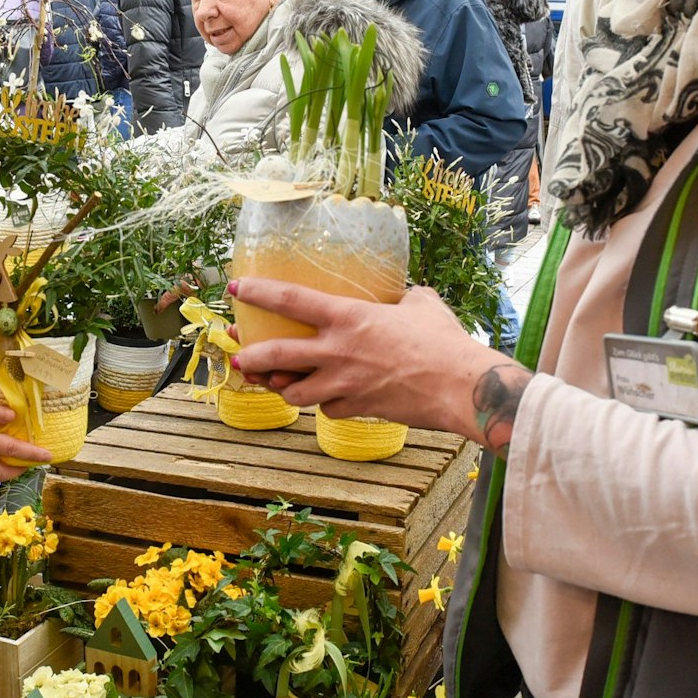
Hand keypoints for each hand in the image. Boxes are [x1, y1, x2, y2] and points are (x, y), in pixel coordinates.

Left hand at [229, 279, 527, 448]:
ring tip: (277, 383)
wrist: (460, 387)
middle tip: (238, 356)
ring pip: (295, 393)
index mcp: (348, 317)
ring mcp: (344, 384)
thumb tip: (407, 295)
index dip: (259, 292)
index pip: (290, 299)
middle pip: (276, 356)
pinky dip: (326, 405)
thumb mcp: (421, 305)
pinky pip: (329, 410)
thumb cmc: (444, 341)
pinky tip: (331, 399)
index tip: (237, 287)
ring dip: (283, 389)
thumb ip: (405, 298)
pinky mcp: (357, 409)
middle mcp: (337, 351)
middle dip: (250, 357)